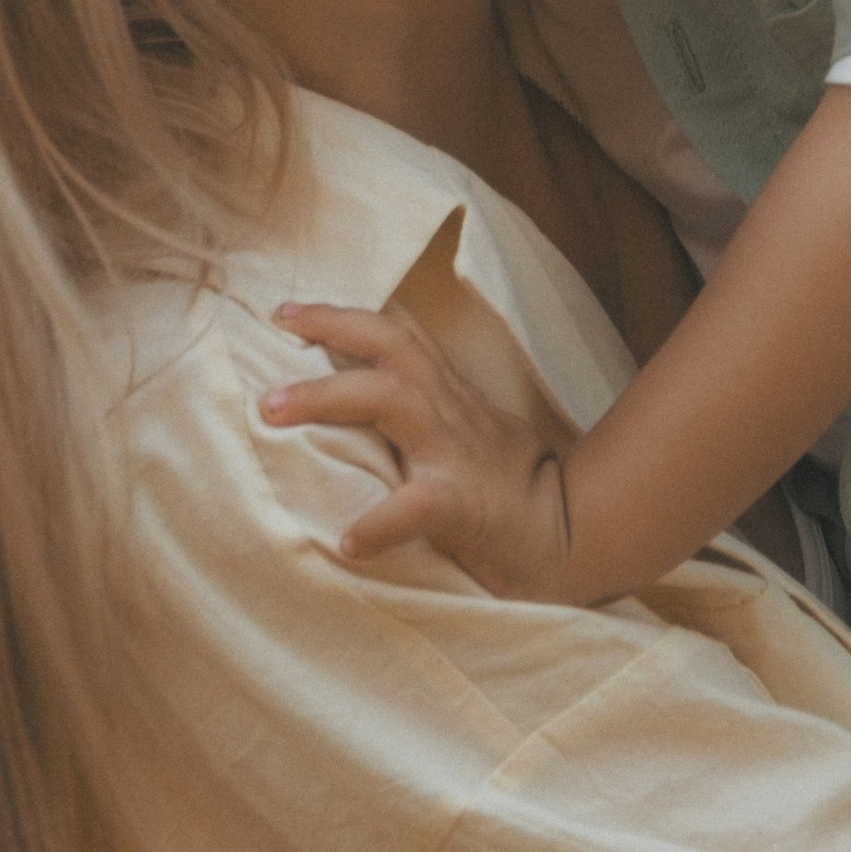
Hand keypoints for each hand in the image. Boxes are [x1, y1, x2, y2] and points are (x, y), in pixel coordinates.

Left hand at [260, 302, 574, 593]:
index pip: (400, 335)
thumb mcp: (474, 434)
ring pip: (389, 398)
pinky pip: (417, 505)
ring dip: (326, 396)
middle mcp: (450, 413)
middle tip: (277, 322)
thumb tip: (365, 408)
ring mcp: (456, 455)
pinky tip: (346, 541)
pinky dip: (378, 521)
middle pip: (391, 343)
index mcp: (451, 399)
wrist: (579, 539)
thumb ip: (429, 415)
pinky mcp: (464, 506)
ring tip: (271, 408)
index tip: (289, 310)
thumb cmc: (518, 492)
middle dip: (332, 326)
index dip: (344, 315)